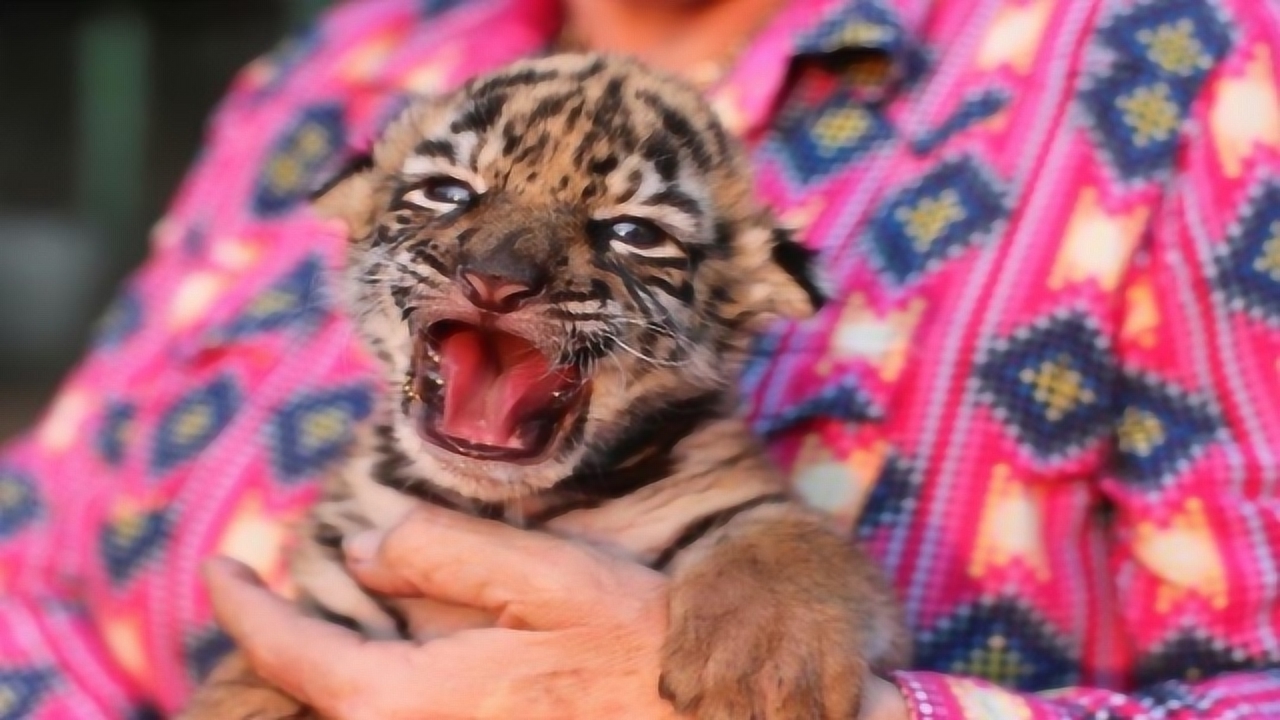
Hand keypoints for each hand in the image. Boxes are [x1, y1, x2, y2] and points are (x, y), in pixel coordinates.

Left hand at [205, 503, 909, 718]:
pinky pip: (400, 717)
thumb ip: (446, 555)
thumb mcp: (549, 579)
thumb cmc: (638, 657)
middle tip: (263, 591)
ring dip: (326, 669)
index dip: (239, 605)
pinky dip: (376, 690)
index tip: (215, 564)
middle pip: (309, 699)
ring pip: (355, 712)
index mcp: (409, 698)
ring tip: (325, 623)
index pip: (286, 654)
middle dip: (276, 642)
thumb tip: (363, 547)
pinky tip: (402, 660)